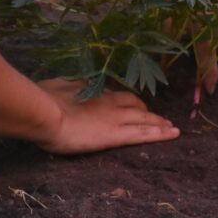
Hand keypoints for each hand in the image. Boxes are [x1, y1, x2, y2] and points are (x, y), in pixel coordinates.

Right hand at [34, 78, 179, 154]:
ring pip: (144, 118)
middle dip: (146, 110)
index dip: (127, 100)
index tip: (133, 104)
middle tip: (156, 116)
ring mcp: (115, 117)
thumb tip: (72, 84)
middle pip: (135, 104)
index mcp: (94, 90)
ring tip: (170, 126)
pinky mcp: (116, 134)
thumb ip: (69, 87)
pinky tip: (173, 134)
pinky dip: (160, 133)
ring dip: (159, 121)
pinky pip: (143, 133)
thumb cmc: (44, 99)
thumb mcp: (58, 86)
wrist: (45, 113)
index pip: (116, 94)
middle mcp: (109, 101)